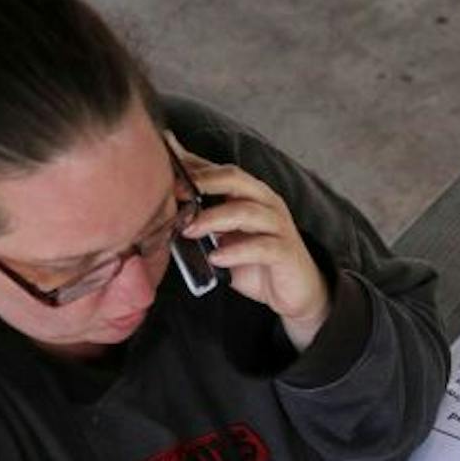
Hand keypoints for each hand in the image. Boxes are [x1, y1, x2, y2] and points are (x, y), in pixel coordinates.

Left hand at [170, 133, 331, 349]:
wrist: (295, 293)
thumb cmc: (257, 262)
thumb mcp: (225, 236)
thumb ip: (204, 217)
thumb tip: (168, 202)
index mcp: (251, 193)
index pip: (220, 169)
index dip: (192, 166)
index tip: (164, 168)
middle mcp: (266, 202)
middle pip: (235, 179)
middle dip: (203, 182)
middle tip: (175, 194)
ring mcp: (279, 226)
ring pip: (246, 211)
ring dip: (214, 219)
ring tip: (189, 230)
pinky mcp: (286, 252)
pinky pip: (261, 247)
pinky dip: (236, 251)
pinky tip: (216, 258)